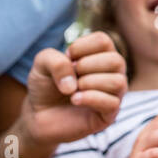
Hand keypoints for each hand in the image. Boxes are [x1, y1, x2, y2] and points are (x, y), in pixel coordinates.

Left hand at [21, 32, 127, 148]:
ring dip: (90, 83)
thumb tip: (74, 83)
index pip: (103, 41)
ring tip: (72, 90)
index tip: (67, 59)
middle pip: (116, 60)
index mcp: (101, 56)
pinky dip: (90, 98)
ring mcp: (113, 95)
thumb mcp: (41, 64)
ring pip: (118, 82)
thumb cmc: (45, 87)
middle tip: (71, 76)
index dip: (81, 47)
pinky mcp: (109, 115)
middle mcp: (112, 73)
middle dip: (87, 66)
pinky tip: (74, 100)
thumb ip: (54, 60)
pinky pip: (112, 103)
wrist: (39, 116)